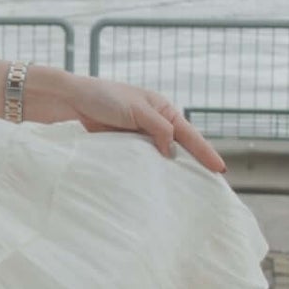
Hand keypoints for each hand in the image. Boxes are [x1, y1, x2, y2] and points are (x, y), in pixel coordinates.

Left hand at [32, 65, 227, 173]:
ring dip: (171, 170)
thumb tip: (172, 152)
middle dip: (194, 164)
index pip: (189, 134)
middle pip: (179, 147)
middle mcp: (154, 124)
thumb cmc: (104, 97)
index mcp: (163, 110)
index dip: (205, 152)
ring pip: (160, 157)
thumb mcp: (137, 109)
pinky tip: (156, 185)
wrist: (69, 100)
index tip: (220, 169)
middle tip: (211, 185)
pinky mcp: (122, 147)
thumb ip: (158, 129)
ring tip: (188, 190)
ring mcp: (138, 137)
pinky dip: (149, 171)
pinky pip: (141, 162)